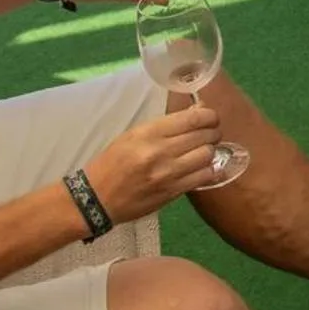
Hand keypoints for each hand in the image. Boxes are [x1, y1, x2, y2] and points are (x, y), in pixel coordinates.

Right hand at [83, 106, 222, 221]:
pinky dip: (208, 170)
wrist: (95, 198)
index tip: (210, 118)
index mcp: (148, 133)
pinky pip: (204, 176)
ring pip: (207, 155)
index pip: (193, 118)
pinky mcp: (173, 192)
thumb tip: (200, 111)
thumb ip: (167, 125)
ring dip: (210, 151)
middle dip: (213, 132)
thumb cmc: (113, 162)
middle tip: (210, 134)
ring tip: (203, 151)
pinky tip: (201, 168)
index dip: (209, 116)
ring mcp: (168, 173)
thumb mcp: (133, 135)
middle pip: (204, 135)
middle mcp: (160, 151)